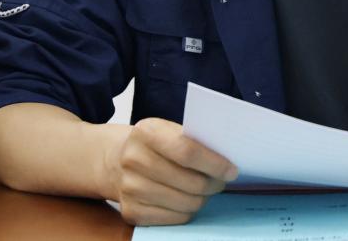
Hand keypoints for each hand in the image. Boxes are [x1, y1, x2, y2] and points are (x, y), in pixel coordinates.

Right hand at [106, 117, 238, 225]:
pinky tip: (189, 199)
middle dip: (213, 184)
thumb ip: (192, 139)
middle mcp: (133, 160)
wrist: (115, 160)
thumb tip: (227, 159)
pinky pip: (174, 218)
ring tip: (206, 189)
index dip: (214, 163)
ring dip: (203, 198)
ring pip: (185, 202)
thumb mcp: (167, 129)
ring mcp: (129, 188)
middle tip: (222, 181)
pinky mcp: (131, 211)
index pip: (187, 152)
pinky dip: (188, 211)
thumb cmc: (154, 143)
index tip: (232, 170)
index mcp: (145, 132)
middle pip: (189, 181)